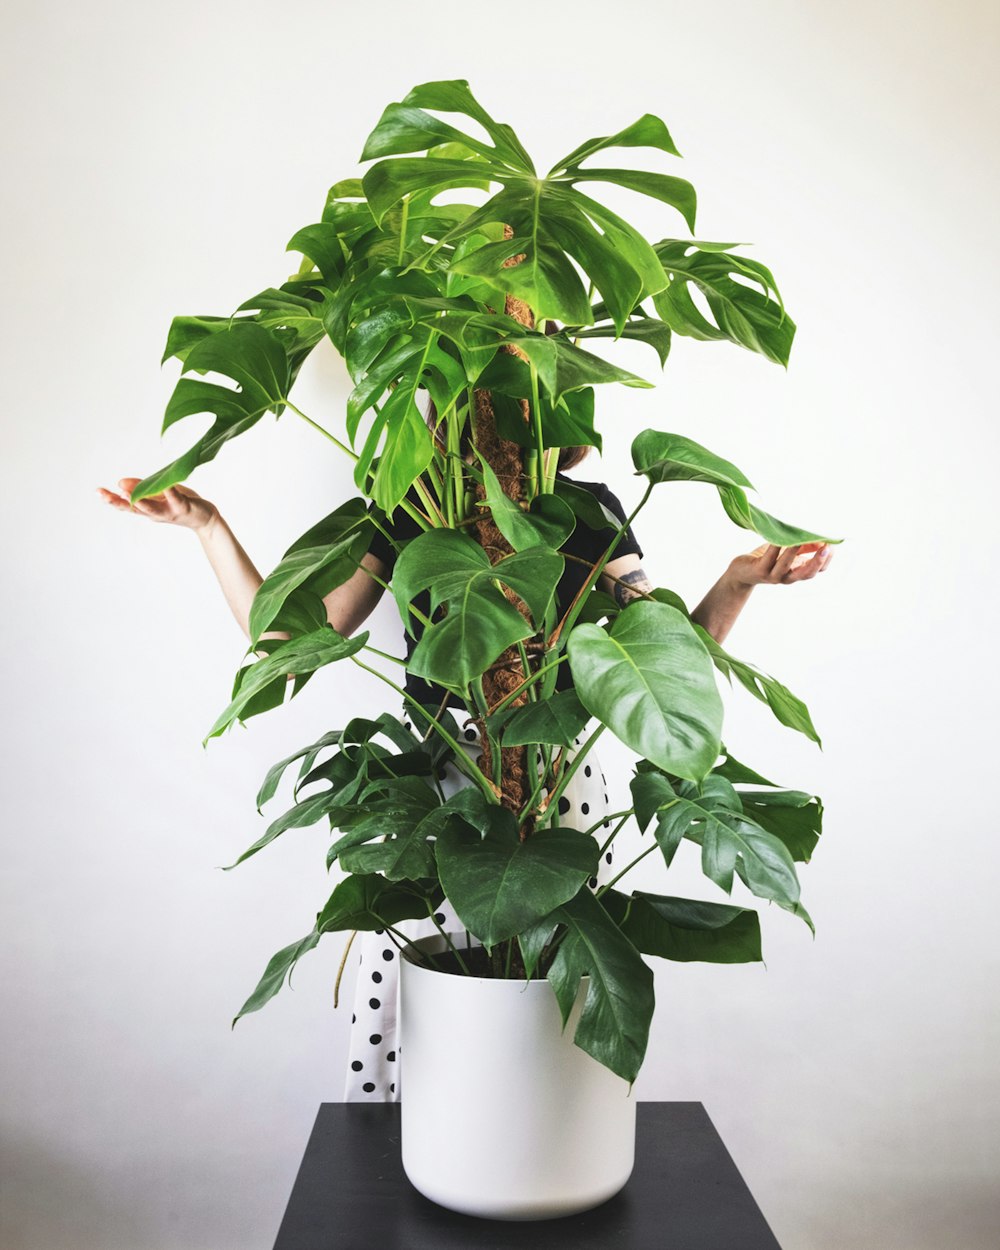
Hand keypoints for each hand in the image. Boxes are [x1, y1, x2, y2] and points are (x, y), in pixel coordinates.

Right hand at [97, 477, 217, 531]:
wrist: (204, 517)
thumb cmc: (179, 502)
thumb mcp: (158, 494)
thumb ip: (141, 487)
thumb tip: (120, 483)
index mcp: (147, 509)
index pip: (126, 505)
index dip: (111, 499)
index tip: (97, 491)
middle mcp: (155, 513)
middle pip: (134, 508)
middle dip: (117, 502)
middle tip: (102, 494)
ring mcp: (168, 511)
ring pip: (152, 508)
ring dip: (139, 502)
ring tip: (126, 494)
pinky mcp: (183, 507)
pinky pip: (175, 498)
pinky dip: (169, 492)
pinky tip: (164, 485)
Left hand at [727, 541, 832, 587]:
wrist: (741, 572)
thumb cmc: (767, 558)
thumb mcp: (787, 551)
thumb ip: (803, 546)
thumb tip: (820, 536)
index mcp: (797, 573)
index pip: (817, 571)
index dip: (826, 560)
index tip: (833, 545)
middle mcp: (787, 577)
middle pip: (806, 574)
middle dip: (817, 561)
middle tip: (827, 548)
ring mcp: (773, 575)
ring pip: (786, 565)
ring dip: (795, 551)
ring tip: (801, 538)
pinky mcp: (759, 570)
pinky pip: (769, 558)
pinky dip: (775, 547)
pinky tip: (779, 538)